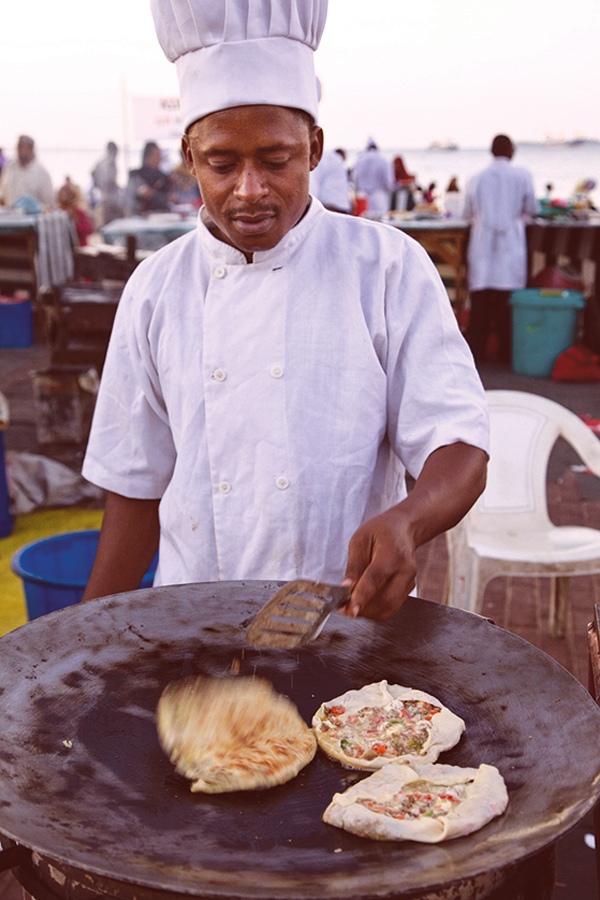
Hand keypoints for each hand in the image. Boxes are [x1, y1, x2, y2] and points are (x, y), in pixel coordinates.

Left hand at [342, 506, 416, 620]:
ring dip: (368, 612)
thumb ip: (354, 566)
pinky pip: (392, 607)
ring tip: (352, 604)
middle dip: (362, 608)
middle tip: (343, 608)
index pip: (375, 579)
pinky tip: (365, 602)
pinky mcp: (409, 589)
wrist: (403, 529)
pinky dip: (376, 610)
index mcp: (392, 553)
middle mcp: (405, 570)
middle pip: (384, 599)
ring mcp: (410, 581)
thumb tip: (346, 588)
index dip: (362, 597)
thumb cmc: (380, 532)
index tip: (350, 610)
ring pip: (389, 607)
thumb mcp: (360, 540)